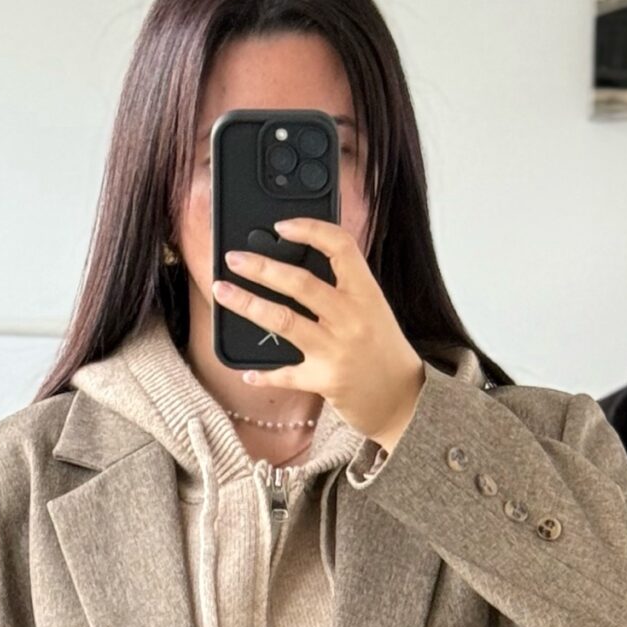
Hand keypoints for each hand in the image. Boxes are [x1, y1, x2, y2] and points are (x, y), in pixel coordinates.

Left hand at [215, 219, 426, 452]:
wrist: (403, 400)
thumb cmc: (384, 351)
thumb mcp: (373, 310)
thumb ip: (343, 289)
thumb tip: (297, 268)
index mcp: (366, 293)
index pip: (340, 246)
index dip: (309, 229)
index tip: (281, 226)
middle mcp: (351, 318)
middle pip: (300, 282)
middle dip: (262, 267)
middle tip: (234, 258)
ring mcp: (336, 350)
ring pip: (284, 320)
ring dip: (248, 304)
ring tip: (223, 292)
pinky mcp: (325, 380)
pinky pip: (286, 374)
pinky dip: (264, 374)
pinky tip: (247, 372)